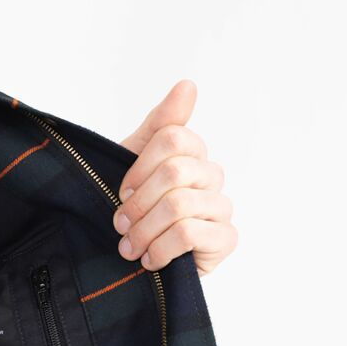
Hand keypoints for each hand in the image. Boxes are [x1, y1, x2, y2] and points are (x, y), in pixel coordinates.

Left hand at [112, 80, 235, 275]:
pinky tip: (150, 260)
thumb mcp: (133, 160)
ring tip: (129, 248)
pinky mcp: (226, 238)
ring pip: (179, 205)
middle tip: (120, 224)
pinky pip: (189, 233)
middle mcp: (212, 175)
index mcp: (192, 153)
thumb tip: (189, 85)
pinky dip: (160, 249)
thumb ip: (161, 124)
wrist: (132, 258)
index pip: (172, 138)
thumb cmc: (135, 207)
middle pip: (174, 171)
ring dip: (144, 230)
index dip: (140, 166)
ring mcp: (222, 206)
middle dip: (138, 203)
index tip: (122, 191)